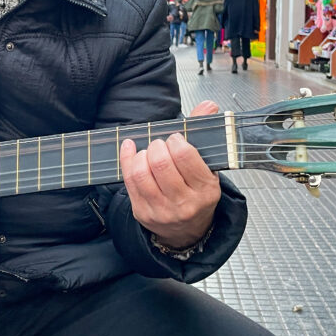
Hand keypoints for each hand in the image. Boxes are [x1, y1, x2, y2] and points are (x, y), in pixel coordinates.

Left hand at [119, 100, 221, 248]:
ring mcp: (162, 211)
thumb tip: (208, 105)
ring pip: (142, 173)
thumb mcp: (207, 166)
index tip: (175, 138)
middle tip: (160, 144)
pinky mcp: (142, 212)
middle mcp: (185, 203)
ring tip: (149, 151)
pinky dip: (127, 159)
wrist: (187, 230)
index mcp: (206, 190)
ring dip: (142, 154)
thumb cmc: (196, 192)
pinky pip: (129, 181)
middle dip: (157, 146)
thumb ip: (204, 133)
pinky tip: (131, 148)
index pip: (185, 156)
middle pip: (161, 164)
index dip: (176, 141)